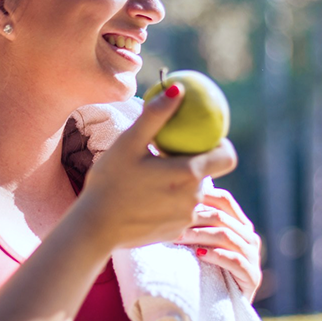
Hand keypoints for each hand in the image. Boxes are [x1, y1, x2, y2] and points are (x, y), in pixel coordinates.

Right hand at [77, 83, 237, 250]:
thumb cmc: (109, 182)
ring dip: (181, 182)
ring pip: (193, 193)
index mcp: (189, 173)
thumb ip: (156, 115)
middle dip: (194, 161)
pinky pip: (180, 211)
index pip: (227, 156)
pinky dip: (170, 201)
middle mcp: (194, 198)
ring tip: (152, 176)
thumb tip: (178, 88)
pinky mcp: (175, 232)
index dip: (222, 145)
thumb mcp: (128, 143)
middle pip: (208, 173)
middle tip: (169, 153)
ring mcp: (185, 218)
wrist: (94, 228)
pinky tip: (146, 197)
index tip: (205, 137)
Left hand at [173, 187, 262, 302]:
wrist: (219, 308)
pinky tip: (199, 254)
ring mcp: (253, 257)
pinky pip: (235, 260)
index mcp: (239, 225)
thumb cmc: (206, 271)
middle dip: (195, 219)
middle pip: (222, 218)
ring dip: (200, 235)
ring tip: (179, 238)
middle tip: (171, 223)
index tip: (180, 197)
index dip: (204, 196)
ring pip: (227, 237)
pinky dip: (216, 255)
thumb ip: (197, 225)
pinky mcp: (252, 277)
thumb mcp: (202, 245)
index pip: (225, 201)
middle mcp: (250, 238)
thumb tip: (172, 201)